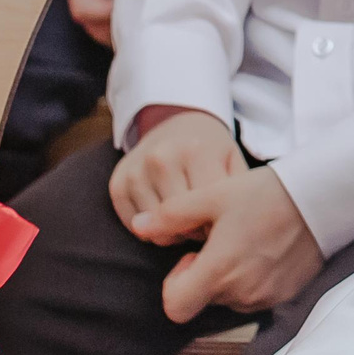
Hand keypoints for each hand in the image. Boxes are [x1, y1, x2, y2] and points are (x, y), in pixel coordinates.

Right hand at [109, 108, 243, 238]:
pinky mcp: (117, 183)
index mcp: (195, 151)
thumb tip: (235, 229)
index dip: (215, 225)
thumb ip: (235, 191)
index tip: (220, 222)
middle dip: (193, 231)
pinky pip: (132, 225)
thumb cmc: (209, 149)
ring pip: (154, 228)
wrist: (175, 121)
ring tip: (184, 219)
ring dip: (171, 233)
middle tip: (202, 223)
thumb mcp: (231, 160)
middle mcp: (161, 158)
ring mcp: (136, 170)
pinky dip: (149, 230)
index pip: (205, 210)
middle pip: (178, 222)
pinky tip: (163, 216)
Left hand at [146, 167, 324, 324]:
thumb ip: (171, 215)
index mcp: (219, 271)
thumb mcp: (212, 196)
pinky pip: (254, 297)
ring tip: (245, 238)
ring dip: (228, 276)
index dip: (174, 284)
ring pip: (229, 298)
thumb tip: (138, 227)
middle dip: (204, 272)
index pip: (175, 308)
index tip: (192, 256)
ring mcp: (265, 299)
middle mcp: (241, 294)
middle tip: (222, 236)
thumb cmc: (265, 193)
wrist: (322, 198)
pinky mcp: (284, 297)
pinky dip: (252, 278)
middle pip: (203, 299)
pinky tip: (264, 247)